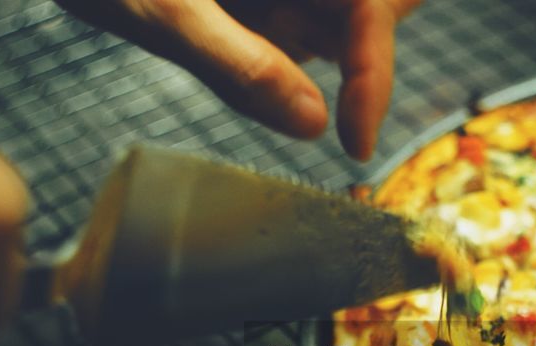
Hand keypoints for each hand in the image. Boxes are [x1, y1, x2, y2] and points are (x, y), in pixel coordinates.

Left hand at [56, 0, 420, 159]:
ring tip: (213, 32)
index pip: (374, 7)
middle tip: (308, 90)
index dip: (374, 75)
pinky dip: (272, 52)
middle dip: (357, 56)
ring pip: (338, 23)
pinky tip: (211, 31)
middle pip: (376, 9)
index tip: (353, 142)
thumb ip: (238, 65)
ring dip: (306, 54)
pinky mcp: (261, 0)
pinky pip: (294, 27)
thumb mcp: (159, 6)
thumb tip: (312, 126)